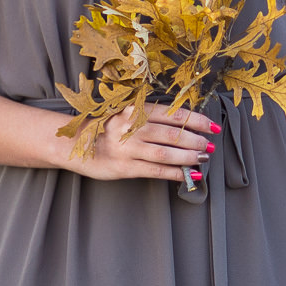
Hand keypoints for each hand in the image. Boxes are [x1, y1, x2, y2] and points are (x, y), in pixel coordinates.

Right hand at [66, 104, 219, 185]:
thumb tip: (185, 123)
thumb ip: (151, 115)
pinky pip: (155, 171)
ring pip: (166, 153)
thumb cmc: (107, 128)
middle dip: (195, 140)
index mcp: (137, 111)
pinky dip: (174, 173)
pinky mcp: (125, 168)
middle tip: (210, 145)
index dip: (196, 120)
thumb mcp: (127, 113)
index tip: (212, 125)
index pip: (173, 114)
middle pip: (173, 134)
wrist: (74, 143)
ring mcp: (129, 149)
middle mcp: (134, 128)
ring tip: (203, 158)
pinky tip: (188, 175)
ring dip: (188, 156)